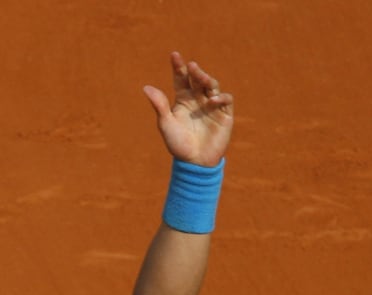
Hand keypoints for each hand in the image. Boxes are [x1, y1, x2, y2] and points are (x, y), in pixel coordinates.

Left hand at [143, 52, 232, 166]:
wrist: (194, 162)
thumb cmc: (177, 144)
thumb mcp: (166, 124)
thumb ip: (159, 105)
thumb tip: (146, 87)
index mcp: (182, 100)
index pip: (181, 79)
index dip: (178, 67)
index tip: (174, 55)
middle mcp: (197, 99)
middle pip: (197, 79)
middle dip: (195, 71)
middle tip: (191, 66)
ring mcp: (211, 105)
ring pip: (212, 85)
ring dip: (207, 79)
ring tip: (201, 77)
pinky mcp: (224, 114)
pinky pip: (225, 99)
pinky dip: (220, 97)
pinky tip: (211, 101)